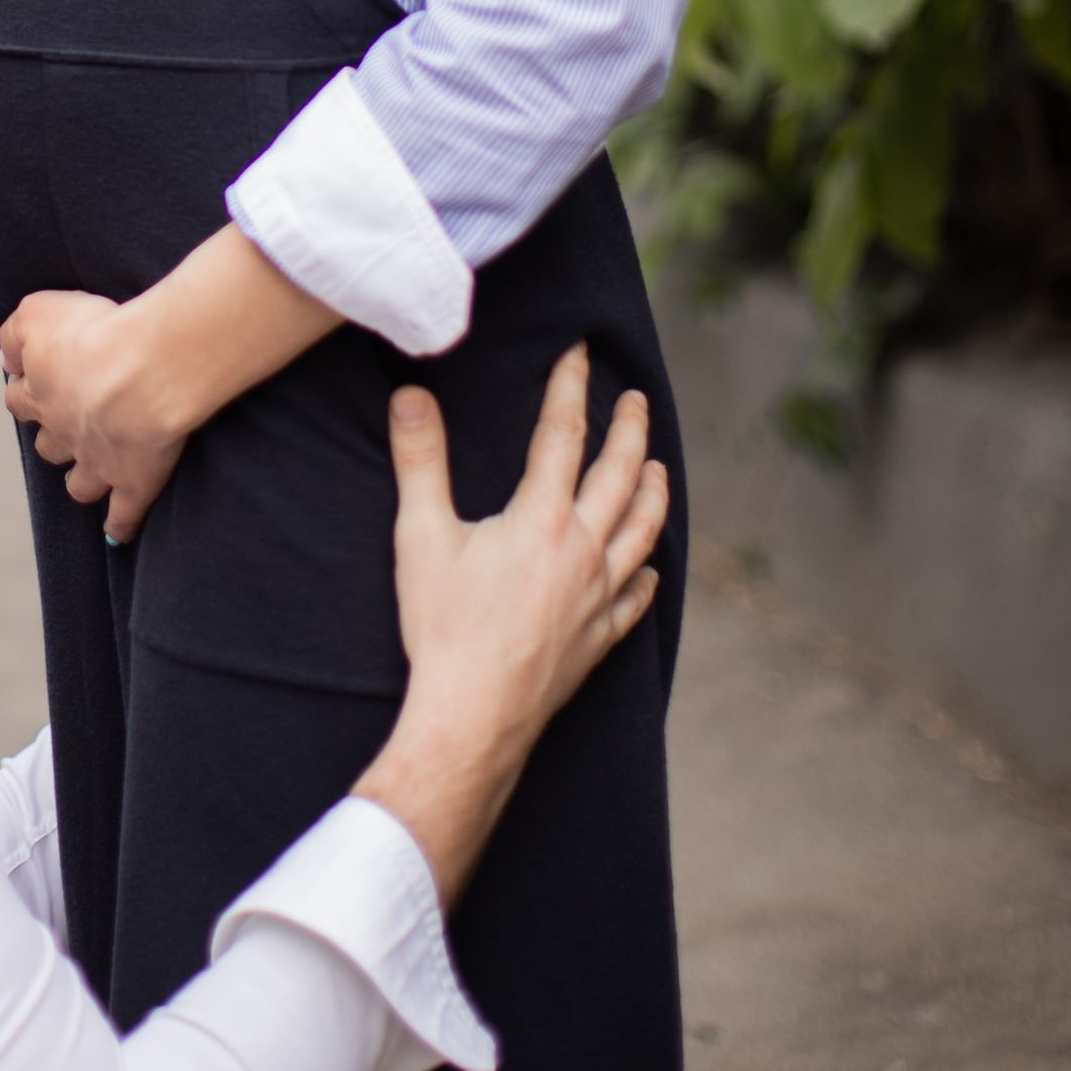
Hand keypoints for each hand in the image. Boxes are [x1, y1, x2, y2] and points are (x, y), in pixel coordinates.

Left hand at [0, 290, 187, 541]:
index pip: (19, 398)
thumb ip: (14, 333)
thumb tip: (4, 359)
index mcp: (40, 392)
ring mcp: (98, 462)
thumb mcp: (39, 312)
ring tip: (88, 479)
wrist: (139, 372)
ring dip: (81, 481)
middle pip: (48, 444)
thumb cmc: (92, 334)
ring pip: (80, 483)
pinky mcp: (134, 482)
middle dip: (54, 439)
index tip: (31, 386)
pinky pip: (124, 513)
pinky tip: (117, 534)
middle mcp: (63, 431)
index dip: (24, 392)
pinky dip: (120, 525)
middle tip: (67, 430)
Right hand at [353, 348, 669, 906]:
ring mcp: (597, 598)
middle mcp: (583, 551)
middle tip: (638, 400)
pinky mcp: (597, 640)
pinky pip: (634, 600)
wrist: (473, 717)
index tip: (581, 352)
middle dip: (630, 432)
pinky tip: (649, 570)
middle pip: (620, 477)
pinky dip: (645, 576)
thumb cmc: (443, 629)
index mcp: (542, 519)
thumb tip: (410, 395)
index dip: (571, 388)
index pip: (562, 435)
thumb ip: (419, 462)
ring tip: (660, 469)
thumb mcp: (420, 537)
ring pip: (642, 533)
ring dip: (654, 495)